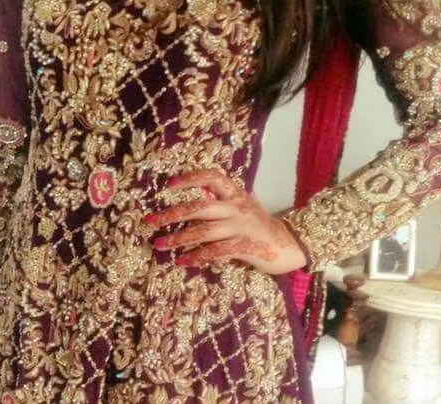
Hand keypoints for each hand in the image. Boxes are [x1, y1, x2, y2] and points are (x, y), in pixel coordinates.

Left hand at [146, 169, 306, 274]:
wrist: (290, 244)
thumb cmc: (261, 225)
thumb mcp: (244, 205)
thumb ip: (224, 199)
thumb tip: (199, 190)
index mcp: (235, 195)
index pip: (211, 178)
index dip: (190, 179)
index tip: (169, 185)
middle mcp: (236, 208)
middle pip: (199, 207)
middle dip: (172, 214)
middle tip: (150, 221)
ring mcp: (240, 227)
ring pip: (203, 231)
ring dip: (178, 239)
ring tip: (160, 244)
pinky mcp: (244, 246)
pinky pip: (215, 251)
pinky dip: (197, 257)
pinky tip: (182, 262)